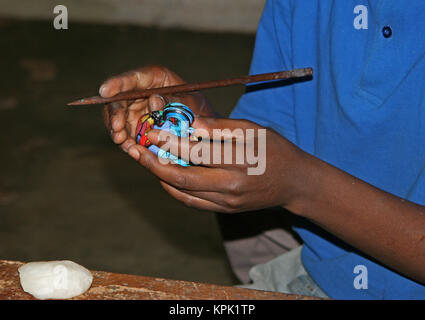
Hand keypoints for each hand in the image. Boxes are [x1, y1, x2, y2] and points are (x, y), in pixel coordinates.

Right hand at [100, 65, 215, 152]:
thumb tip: (153, 102)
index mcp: (155, 78)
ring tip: (122, 141)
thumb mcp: (192, 103)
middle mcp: (141, 91)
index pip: (133, 78)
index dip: (116, 83)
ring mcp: (136, 109)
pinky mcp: (135, 126)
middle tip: (117, 128)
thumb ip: (174, 100)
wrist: (204, 129)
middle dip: (114, 114)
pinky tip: (129, 148)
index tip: (104, 91)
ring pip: (117, 117)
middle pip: (119, 99)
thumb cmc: (199, 110)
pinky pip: (125, 133)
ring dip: (117, 130)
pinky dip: (125, 141)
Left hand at [126, 117, 309, 212]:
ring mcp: (227, 202)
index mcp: (239, 162)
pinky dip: (175, 190)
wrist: (295, 183)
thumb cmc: (275, 150)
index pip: (195, 152)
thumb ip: (220, 127)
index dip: (168, 142)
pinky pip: (192, 202)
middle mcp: (230, 186)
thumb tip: (189, 123)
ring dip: (161, 177)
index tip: (150, 132)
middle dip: (154, 163)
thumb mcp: (252, 130)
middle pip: (182, 177)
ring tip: (146, 161)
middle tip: (137, 150)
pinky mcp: (225, 210)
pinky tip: (164, 177)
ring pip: (183, 192)